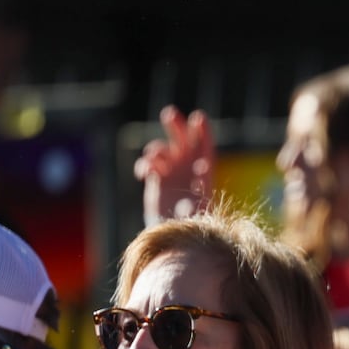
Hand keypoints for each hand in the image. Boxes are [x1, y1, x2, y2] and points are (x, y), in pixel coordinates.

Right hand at [134, 105, 215, 223]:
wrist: (174, 234)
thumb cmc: (190, 226)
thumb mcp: (194, 216)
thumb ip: (192, 203)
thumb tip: (192, 192)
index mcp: (203, 174)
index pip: (205, 148)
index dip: (203, 132)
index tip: (198, 117)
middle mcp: (188, 169)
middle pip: (183, 141)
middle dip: (176, 126)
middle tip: (169, 114)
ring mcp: (171, 171)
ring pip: (162, 149)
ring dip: (155, 149)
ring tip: (153, 160)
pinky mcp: (156, 178)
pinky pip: (148, 163)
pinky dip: (144, 164)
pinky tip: (143, 173)